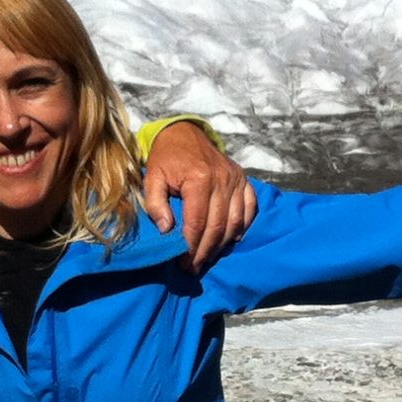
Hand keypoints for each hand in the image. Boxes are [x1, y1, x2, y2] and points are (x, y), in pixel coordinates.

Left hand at [143, 122, 259, 270]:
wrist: (185, 133)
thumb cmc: (166, 158)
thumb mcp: (152, 176)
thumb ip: (155, 203)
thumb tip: (166, 229)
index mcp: (199, 179)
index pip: (198, 223)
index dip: (191, 248)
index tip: (183, 264)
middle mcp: (222, 180)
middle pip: (217, 227)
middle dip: (205, 252)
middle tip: (194, 268)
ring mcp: (236, 180)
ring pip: (235, 222)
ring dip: (222, 245)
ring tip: (208, 258)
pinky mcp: (244, 180)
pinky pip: (249, 209)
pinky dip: (242, 227)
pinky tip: (229, 240)